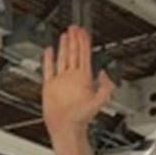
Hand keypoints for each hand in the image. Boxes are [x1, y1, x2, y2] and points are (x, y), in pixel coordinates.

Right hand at [41, 24, 116, 154]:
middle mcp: (72, 77)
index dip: (85, 42)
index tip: (84, 32)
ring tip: (65, 34)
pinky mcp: (50, 86)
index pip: (85, 55)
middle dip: (75, 39)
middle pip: (74, 52)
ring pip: (63, 58)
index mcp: (84, 78)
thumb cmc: (81, 118)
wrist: (67, 127)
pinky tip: (50, 50)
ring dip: (64, 46)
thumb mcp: (101, 101)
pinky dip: (49, 59)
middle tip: (75, 27)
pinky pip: (49, 69)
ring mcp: (61, 80)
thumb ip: (106, 86)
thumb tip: (105, 72)